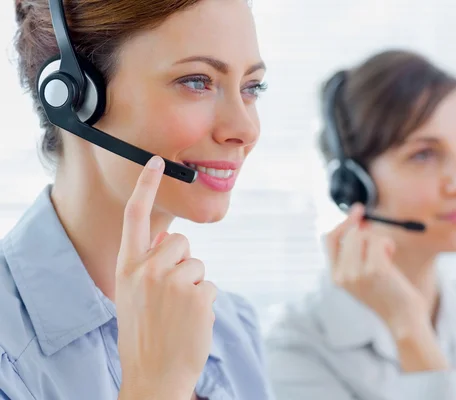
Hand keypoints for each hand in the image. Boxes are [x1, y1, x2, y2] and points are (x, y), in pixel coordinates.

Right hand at [115, 156, 216, 399]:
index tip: (156, 161)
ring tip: (178, 313)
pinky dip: (205, 302)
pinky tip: (191, 322)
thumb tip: (169, 238)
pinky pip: (210, 285)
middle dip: (181, 262)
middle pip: (180, 241)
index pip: (135, 217)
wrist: (153, 375)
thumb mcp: (131, 295)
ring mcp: (174, 281)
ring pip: (198, 264)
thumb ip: (146, 264)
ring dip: (194, 285)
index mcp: (127, 267)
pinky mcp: (199, 294)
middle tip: (170, 295)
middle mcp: (147, 269)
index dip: (145, 186)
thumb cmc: (144, 333)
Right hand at [325, 204, 428, 338]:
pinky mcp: (375, 270)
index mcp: (336, 276)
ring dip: (379, 241)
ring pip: (365, 236)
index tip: (358, 212)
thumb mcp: (362, 275)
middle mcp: (342, 275)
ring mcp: (357, 273)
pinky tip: (391, 257)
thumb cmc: (387, 294)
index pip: (329, 239)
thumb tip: (358, 220)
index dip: (343, 222)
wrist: (403, 319)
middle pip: (350, 234)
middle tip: (380, 245)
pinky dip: (388, 245)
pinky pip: (379, 241)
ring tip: (387, 257)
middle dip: (368, 233)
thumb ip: (355, 253)